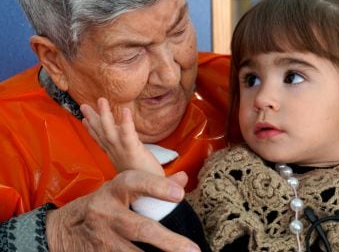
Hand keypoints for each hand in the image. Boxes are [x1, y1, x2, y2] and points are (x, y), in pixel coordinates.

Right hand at [46, 170, 199, 251]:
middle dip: (168, 242)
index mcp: (114, 190)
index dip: (157, 187)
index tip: (180, 194)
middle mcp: (107, 213)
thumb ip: (152, 185)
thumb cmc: (101, 205)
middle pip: (140, 228)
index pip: (135, 183)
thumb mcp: (120, 189)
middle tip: (192, 250)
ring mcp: (101, 239)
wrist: (60, 230)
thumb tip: (183, 179)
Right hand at [80, 98, 163, 175]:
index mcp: (115, 157)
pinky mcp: (134, 152)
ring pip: (110, 131)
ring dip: (104, 115)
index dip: (92, 130)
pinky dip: (126, 123)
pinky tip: (125, 110)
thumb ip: (131, 157)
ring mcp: (123, 152)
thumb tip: (131, 150)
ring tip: (101, 100)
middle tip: (83, 105)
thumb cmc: (145, 181)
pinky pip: (128, 135)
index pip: (101, 141)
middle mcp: (116, 153)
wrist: (152, 195)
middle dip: (92, 119)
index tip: (84, 119)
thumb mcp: (134, 168)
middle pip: (101, 133)